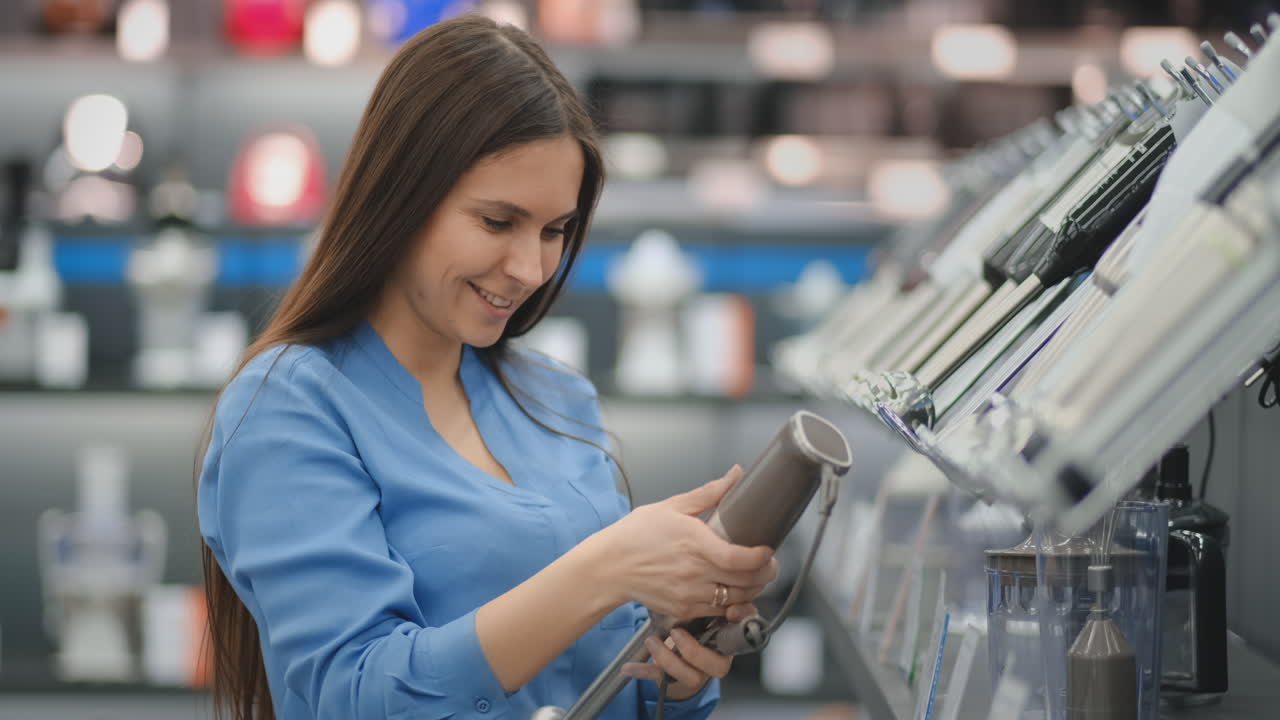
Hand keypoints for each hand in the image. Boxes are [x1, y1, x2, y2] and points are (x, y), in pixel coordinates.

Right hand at [594, 466, 778, 620]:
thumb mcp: (672, 506)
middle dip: (765, 573)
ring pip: (736, 600)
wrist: (609, 567)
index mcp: (695, 543)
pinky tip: (731, 591)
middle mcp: (695, 572)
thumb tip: (736, 475)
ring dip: (752, 590)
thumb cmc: (636, 535)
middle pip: (746, 582)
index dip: (763, 558)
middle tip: (768, 563)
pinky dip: (731, 604)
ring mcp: (690, 595)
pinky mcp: (684, 610)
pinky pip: (718, 612)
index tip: (768, 549)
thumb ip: (709, 493)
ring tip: (753, 576)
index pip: (742, 559)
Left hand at [619, 604, 759, 699]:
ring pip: (693, 677)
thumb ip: (708, 591)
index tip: (731, 611)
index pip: (743, 633)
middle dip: (695, 651)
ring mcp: (699, 671)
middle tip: (677, 632)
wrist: (678, 647)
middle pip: (719, 666)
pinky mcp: (677, 680)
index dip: (741, 624)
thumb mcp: (700, 602)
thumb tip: (713, 558)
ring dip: (669, 660)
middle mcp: (717, 657)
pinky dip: (645, 672)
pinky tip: (629, 666)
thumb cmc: (691, 618)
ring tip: (652, 642)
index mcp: (726, 636)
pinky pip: (663, 681)